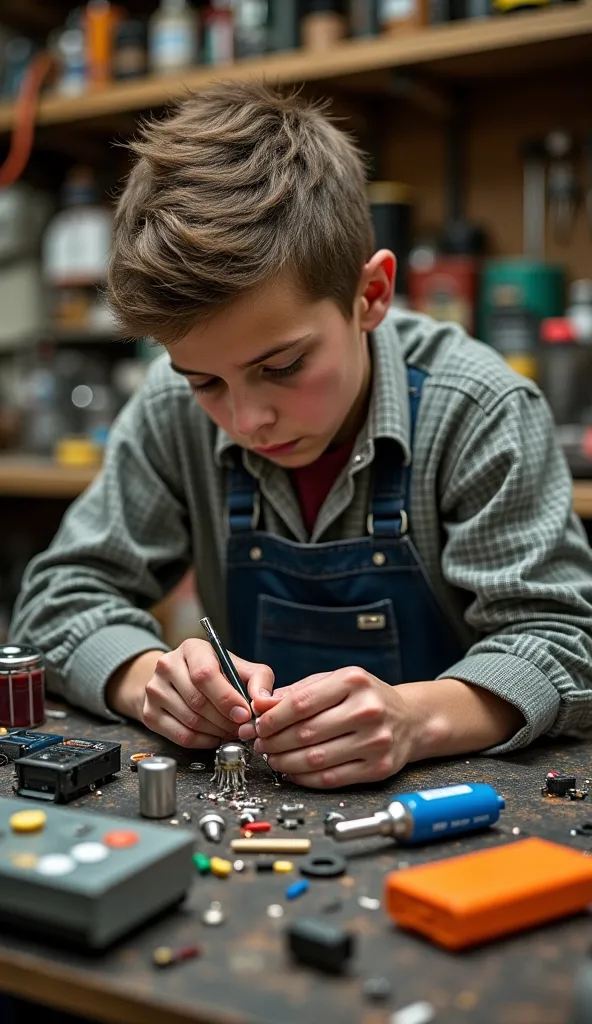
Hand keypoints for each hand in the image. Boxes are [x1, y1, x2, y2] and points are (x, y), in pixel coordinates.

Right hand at [140, 640, 272, 747]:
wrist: (179, 679)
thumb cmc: (215, 673)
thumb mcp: (240, 667)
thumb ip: (258, 680)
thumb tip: (263, 702)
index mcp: (191, 649)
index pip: (205, 674)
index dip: (226, 698)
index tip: (244, 714)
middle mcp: (167, 666)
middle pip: (198, 702)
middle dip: (226, 720)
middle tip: (242, 727)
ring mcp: (154, 690)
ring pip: (190, 721)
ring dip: (217, 732)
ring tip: (231, 731)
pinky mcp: (149, 714)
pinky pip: (181, 737)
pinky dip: (204, 742)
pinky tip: (216, 736)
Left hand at [239, 666, 412, 788]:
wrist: (411, 719)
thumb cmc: (366, 698)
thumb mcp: (334, 682)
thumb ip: (297, 692)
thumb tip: (260, 705)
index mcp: (353, 681)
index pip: (302, 703)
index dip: (273, 718)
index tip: (257, 725)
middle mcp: (367, 709)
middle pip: (306, 732)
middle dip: (274, 741)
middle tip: (260, 744)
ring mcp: (376, 741)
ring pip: (316, 759)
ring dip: (285, 762)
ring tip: (272, 758)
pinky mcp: (378, 767)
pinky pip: (331, 778)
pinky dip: (304, 778)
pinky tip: (292, 772)